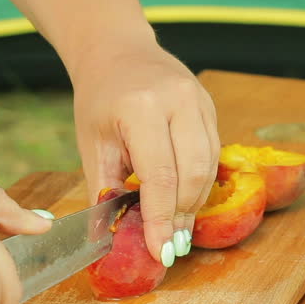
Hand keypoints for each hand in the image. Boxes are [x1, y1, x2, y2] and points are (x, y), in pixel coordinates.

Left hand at [69, 39, 219, 265]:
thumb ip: (104, 191)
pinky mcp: (209, 107)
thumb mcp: (92, 145)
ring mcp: (199, 101)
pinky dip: (199, 183)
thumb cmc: (99, 99)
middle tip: (170, 246)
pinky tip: (185, 202)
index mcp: (141, 108)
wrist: (117, 51)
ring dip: (194, 204)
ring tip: (178, 230)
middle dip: (182, 216)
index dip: (161, 219)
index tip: (159, 252)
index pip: (160, 176)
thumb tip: (111, 240)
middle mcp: (178, 101)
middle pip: (193, 174)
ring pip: (209, 166)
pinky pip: (212, 154)